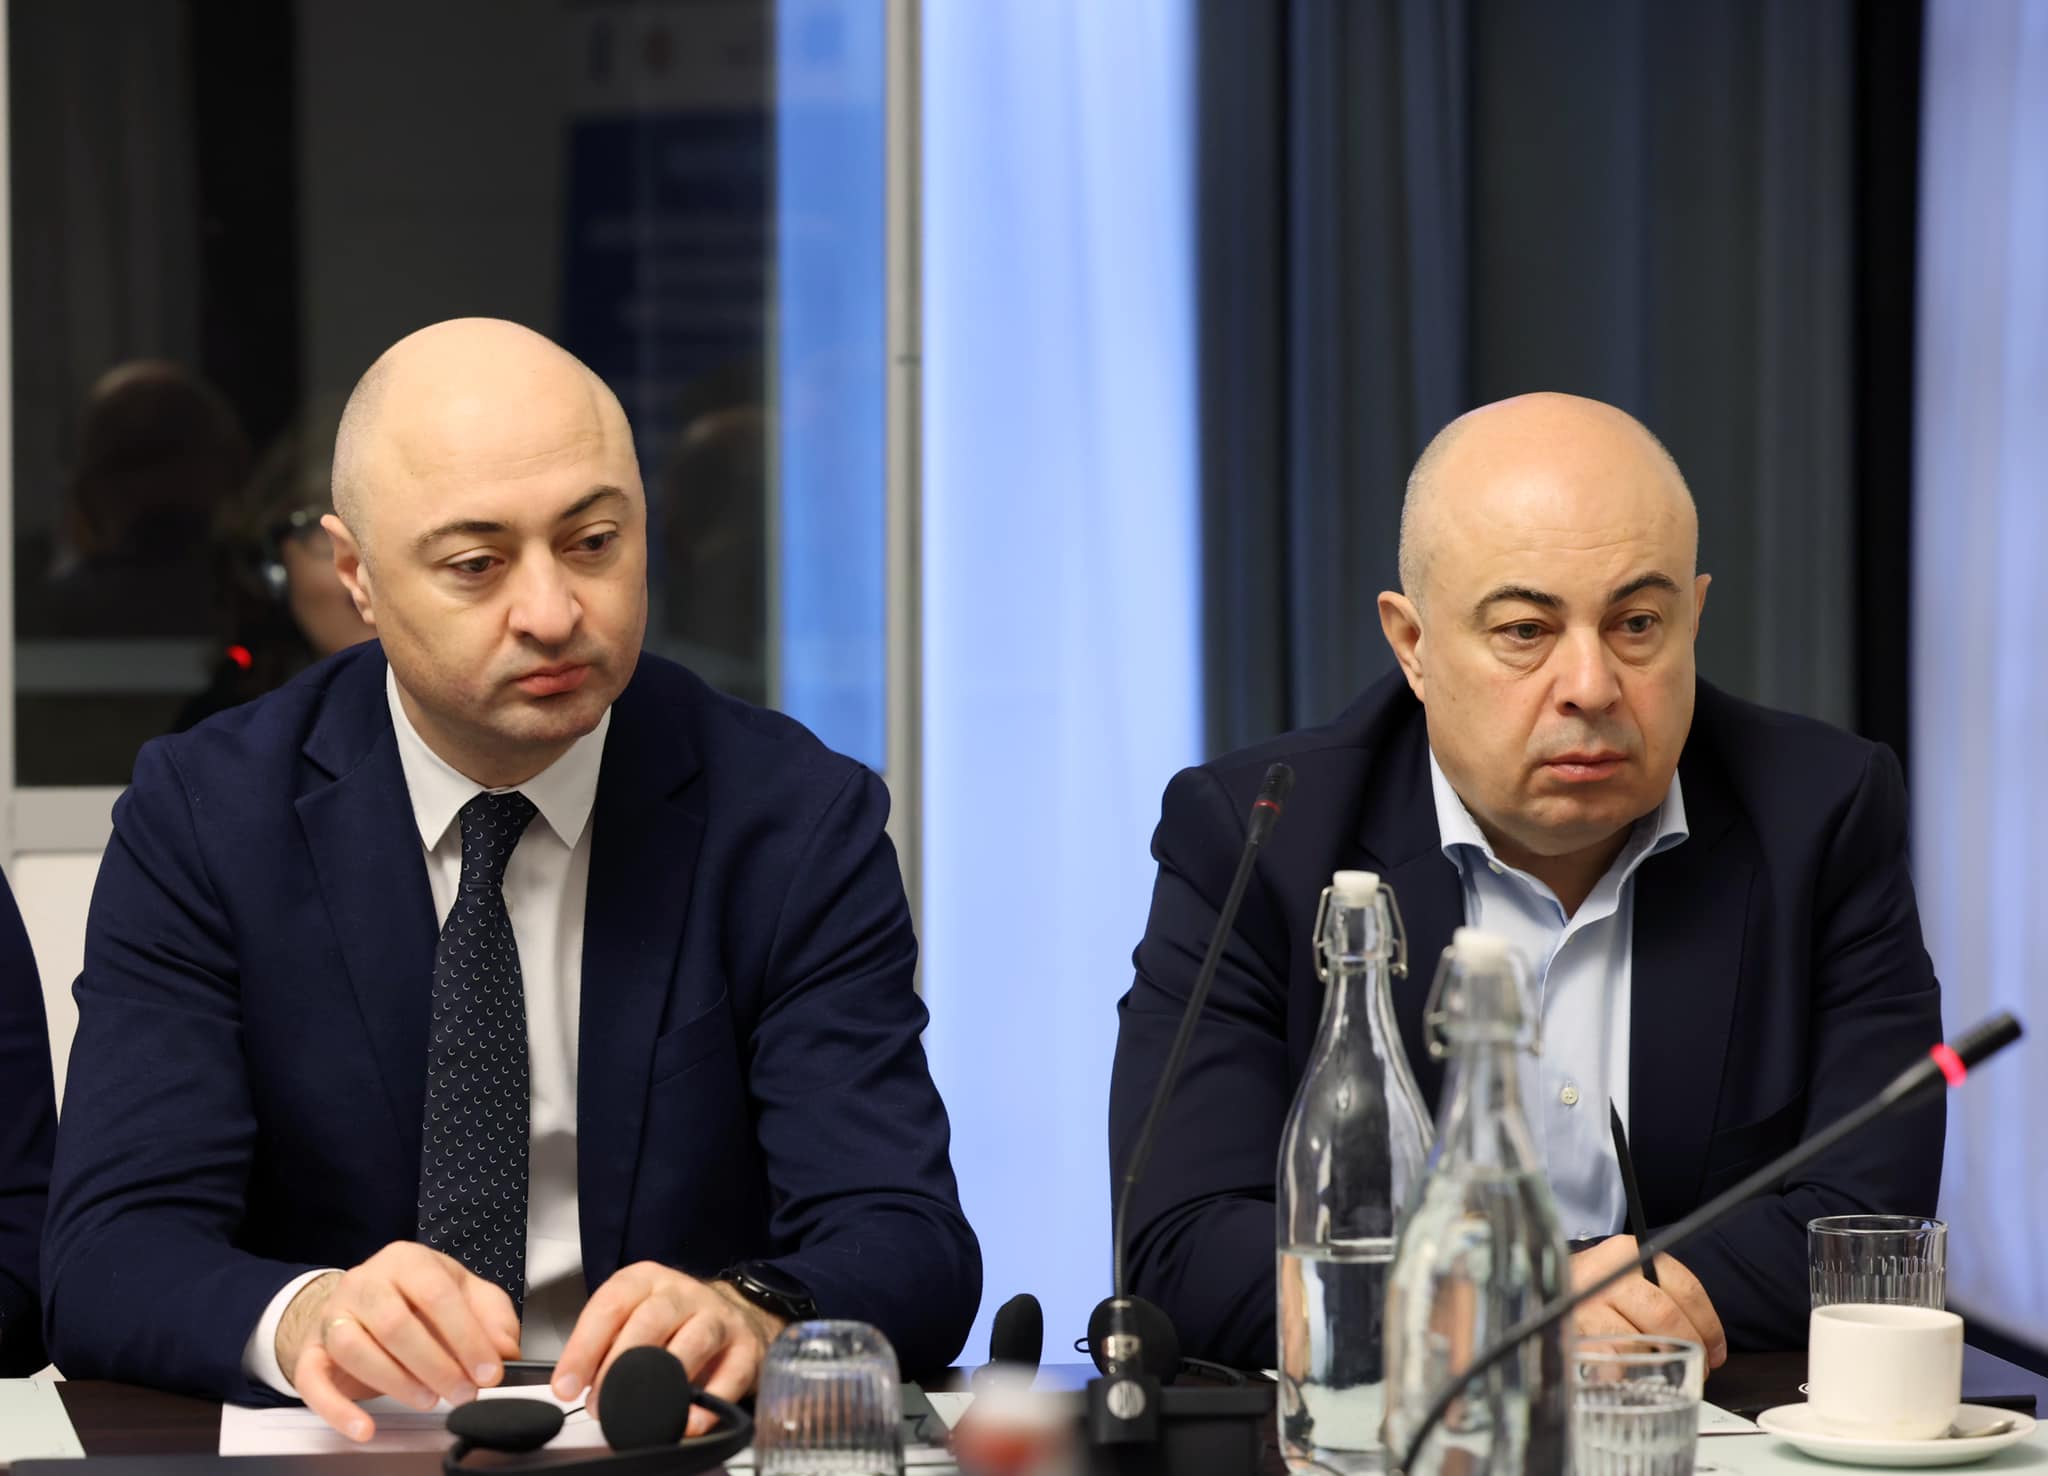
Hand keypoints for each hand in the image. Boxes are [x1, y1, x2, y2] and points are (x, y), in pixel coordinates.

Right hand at [277, 1244, 521, 1441]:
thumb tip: (505, 1351)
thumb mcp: (465, 1295)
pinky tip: (365, 1428)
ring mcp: (333, 1315)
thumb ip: (492, 1318)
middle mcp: (365, 1283)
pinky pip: (313, 1381)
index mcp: (407, 1261)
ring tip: (429, 1400)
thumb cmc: (419, 1300)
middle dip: (436, 1365)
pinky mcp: (311, 1351)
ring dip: (397, 1383)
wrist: (362, 1304)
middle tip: (464, 1392)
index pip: (437, 1294)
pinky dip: (337, 1410)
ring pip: (355, 1349)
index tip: (489, 1371)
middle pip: (395, 1323)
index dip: (466, 1336)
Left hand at [553, 1263, 785, 1435]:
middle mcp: (684, 1293)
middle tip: (599, 1405)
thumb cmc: (674, 1323)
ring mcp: (719, 1317)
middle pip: (652, 1318)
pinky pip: (732, 1374)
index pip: (611, 1304)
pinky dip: (710, 1402)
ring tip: (644, 1413)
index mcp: (647, 1281)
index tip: (566, 1385)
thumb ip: (607, 1345)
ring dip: (666, 1379)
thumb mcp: (635, 1318)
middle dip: (620, 1364)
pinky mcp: (747, 1347)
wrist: (737, 1315)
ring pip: (696, 1339)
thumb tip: (576, 1385)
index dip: (584, 1346)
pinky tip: (690, 1421)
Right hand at [1570, 1235, 1727, 1367]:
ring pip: (1637, 1341)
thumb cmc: (1597, 1291)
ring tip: (1662, 1371)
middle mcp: (1606, 1273)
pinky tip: (1627, 1375)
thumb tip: (1706, 1344)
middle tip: (1696, 1368)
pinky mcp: (1568, 1332)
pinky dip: (1623, 1373)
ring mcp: (1584, 1303)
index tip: (1715, 1351)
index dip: (1708, 1325)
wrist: (1540, 1285)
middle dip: (1688, 1347)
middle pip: (1663, 1314)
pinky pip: (1607, 1360)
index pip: (1684, 1286)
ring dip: (1657, 1363)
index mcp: (1628, 1252)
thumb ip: (1663, 1296)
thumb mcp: (1629, 1277)